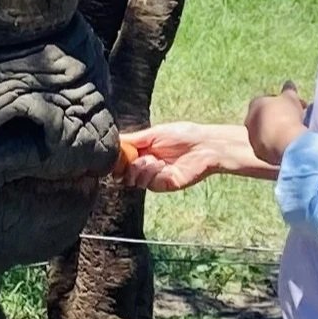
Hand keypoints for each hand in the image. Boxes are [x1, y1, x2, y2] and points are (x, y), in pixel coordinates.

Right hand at [123, 120, 270, 191]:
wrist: (204, 145)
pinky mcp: (164, 185)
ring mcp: (155, 177)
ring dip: (140, 169)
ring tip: (153, 160)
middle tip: (137, 158)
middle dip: (125, 167)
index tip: (116, 155)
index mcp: (143, 152)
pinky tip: (161, 165)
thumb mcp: (153, 133)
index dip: (116, 161)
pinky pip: (147, 184)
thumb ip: (132, 139)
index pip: (121, 161)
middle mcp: (146, 166)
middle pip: (123, 174)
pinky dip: (151, 173)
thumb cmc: (182, 135)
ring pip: (133, 180)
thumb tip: (114, 140)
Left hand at [243, 84, 308, 168]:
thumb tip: (289, 83)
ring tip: (293, 132)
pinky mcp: (258, 153)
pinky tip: (289, 144)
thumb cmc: (286, 115)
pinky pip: (269, 147)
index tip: (296, 105)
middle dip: (278, 117)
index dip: (282, 101)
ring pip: (266, 133)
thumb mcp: (290, 98)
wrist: (285, 141)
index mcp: (254, 105)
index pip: (267, 100)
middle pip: (265, 117)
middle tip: (295, 118)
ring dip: (277, 132)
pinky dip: (277, 145)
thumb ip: (288, 90)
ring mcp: (252, 138)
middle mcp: (249, 121)